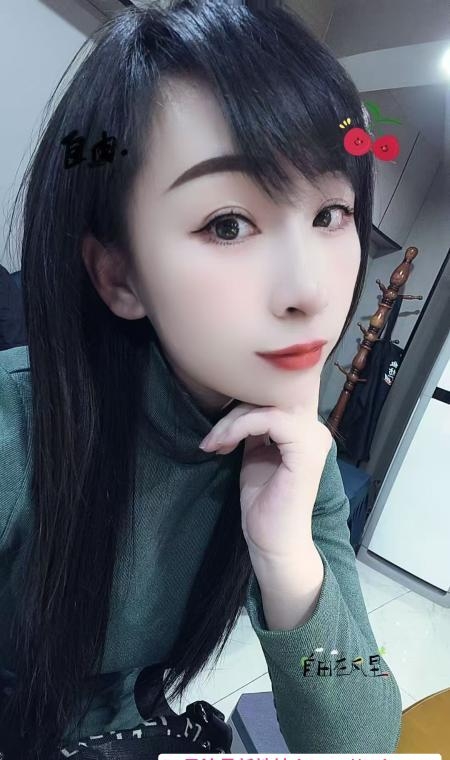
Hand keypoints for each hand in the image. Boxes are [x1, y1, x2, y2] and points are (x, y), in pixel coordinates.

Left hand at [199, 397, 332, 566]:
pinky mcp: (306, 450)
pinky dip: (240, 428)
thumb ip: (254, 430)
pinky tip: (223, 445)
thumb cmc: (263, 504)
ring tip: (214, 444)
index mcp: (304, 431)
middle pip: (268, 397)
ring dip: (232, 422)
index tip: (216, 436)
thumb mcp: (255, 455)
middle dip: (233, 414)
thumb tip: (237, 406)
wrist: (273, 542)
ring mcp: (314, 438)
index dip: (239, 409)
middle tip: (212, 440)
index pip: (270, 399)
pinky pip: (268, 419)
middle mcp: (315, 430)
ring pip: (265, 406)